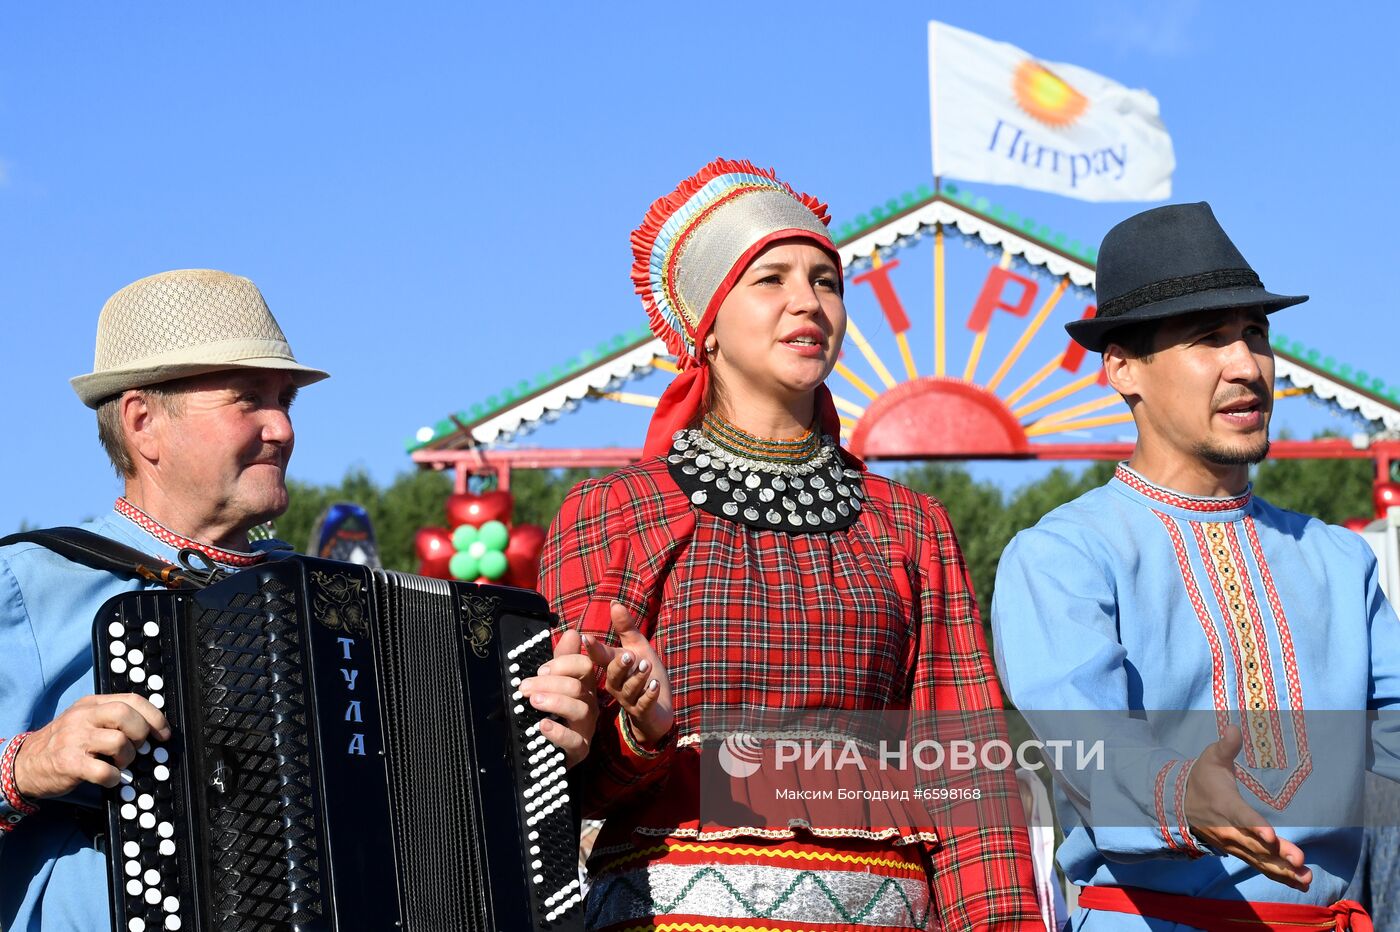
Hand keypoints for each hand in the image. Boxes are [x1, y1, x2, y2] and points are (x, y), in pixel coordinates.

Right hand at [14, 694, 170, 798]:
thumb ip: (111, 717)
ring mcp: (75, 740)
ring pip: (119, 741)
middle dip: (142, 733)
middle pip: (126, 714)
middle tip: (138, 747)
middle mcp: (83, 718)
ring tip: (120, 763)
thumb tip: (150, 726)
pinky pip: (104, 771)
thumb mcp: (84, 719)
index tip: (163, 733)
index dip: (155, 716)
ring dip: (128, 757)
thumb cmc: (63, 743)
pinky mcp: (69, 764)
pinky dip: (114, 778)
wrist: (24, 764)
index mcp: (90, 704)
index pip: (132, 699)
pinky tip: (110, 778)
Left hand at [519, 628, 596, 768]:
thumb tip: (572, 632)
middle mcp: (588, 703)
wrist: (552, 750)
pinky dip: (557, 732)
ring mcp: (586, 726)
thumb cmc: (553, 713)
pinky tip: (542, 726)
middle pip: (577, 686)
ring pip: (578, 709)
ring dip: (553, 702)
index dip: (562, 664)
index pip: (584, 665)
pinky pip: (574, 740)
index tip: (540, 670)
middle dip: (548, 684)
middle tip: (524, 688)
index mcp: (583, 685)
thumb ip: (561, 660)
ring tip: (533, 702)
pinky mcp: (580, 748)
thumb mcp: (555, 683)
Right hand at [583, 601, 673, 745]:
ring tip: (647, 665)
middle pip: (613, 676)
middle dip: (620, 665)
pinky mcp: (643, 712)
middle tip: (629, 655)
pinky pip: (643, 705)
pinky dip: (649, 695)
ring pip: (629, 690)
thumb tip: (614, 602)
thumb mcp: (638, 648)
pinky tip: (655, 686)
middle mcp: (617, 685)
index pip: (601, 658)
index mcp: (613, 668)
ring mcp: (629, 700)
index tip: (586, 637)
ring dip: (638, 678)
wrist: (657, 709)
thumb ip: (626, 628)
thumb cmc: (644, 675)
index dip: (593, 649)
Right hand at [1186, 725, 1311, 890]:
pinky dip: (1279, 876)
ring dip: (1282, 870)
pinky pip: (1259, 867)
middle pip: (1254, 844)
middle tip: (1299, 861)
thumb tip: (1235, 727)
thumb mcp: (1211, 758)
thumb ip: (1225, 746)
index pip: (1241, 816)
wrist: (1180, 802)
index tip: (1270, 836)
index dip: (1255, 827)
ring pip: (1259, 860)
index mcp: (1224, 804)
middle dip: (1277, 855)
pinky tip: (1300, 883)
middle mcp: (1229, 829)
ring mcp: (1233, 844)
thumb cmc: (1202, 777)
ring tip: (1305, 877)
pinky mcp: (1239, 852)